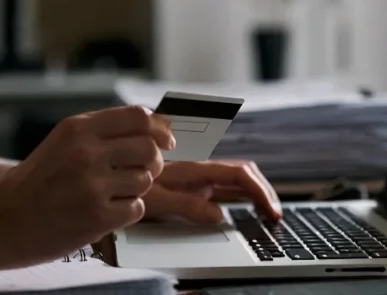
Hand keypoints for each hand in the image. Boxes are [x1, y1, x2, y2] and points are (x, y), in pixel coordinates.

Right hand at [0, 106, 173, 266]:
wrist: (1, 221)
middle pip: (149, 148)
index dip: (160, 128)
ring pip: (146, 179)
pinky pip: (136, 208)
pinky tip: (107, 211)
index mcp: (78, 128)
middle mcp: (86, 153)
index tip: (167, 141)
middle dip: (154, 161)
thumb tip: (153, 126)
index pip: (138, 117)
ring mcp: (92, 185)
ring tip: (114, 194)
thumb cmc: (35, 183)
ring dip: (137, 188)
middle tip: (143, 171)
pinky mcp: (97, 217)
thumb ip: (101, 131)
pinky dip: (127, 211)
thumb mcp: (63, 141)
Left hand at [142, 160, 282, 223]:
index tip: (271, 211)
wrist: (110, 174)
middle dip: (263, 191)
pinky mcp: (192, 185)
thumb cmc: (128, 186)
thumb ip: (187, 206)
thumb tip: (220, 216)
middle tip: (275, 214)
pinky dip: (241, 196)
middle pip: (243, 173)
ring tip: (267, 212)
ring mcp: (197, 177)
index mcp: (194, 169)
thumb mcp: (155, 201)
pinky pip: (222, 187)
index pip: (238, 174)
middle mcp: (199, 170)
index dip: (259, 190)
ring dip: (254, 193)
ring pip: (235, 179)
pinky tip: (246, 209)